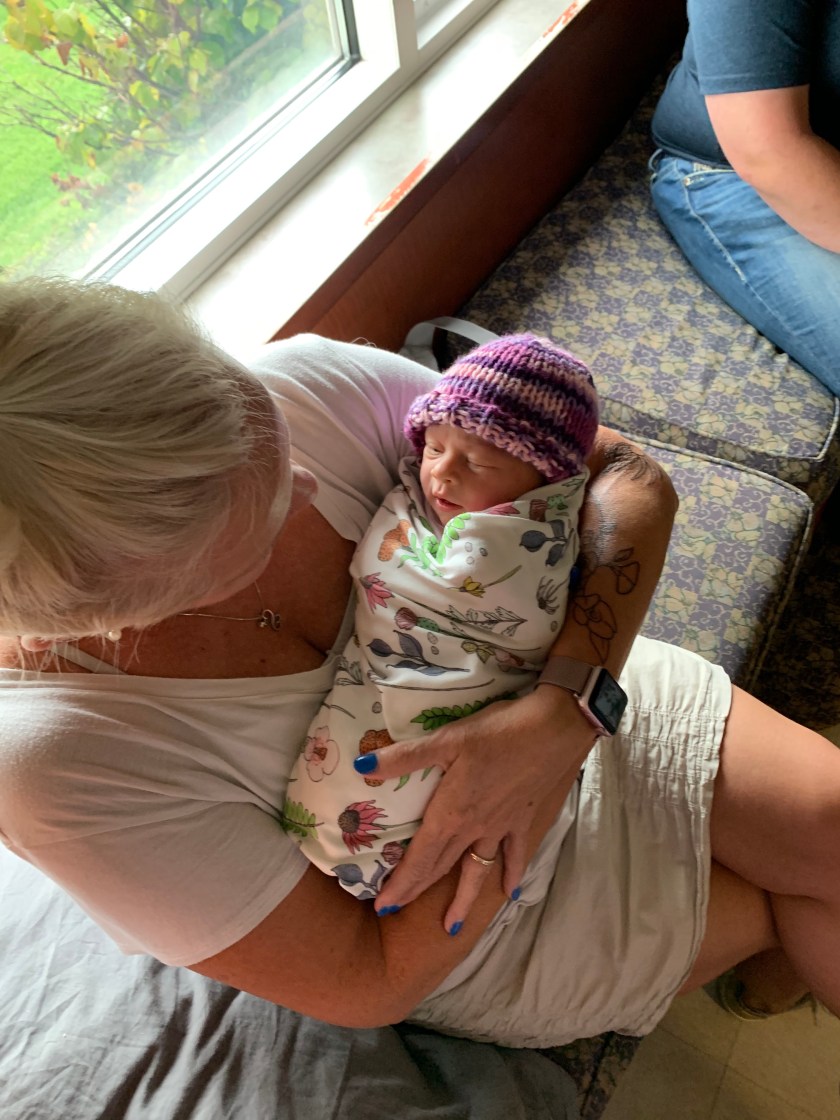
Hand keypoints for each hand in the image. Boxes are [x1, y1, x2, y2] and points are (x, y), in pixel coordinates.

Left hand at [364, 684, 596, 929]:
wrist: (552, 731)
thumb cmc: (496, 733)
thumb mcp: (446, 739)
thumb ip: (405, 757)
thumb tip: (362, 766)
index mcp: (451, 814)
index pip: (419, 858)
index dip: (400, 884)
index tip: (383, 907)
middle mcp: (474, 828)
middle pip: (441, 867)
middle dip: (417, 891)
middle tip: (396, 912)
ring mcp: (501, 827)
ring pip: (477, 870)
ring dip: (463, 899)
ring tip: (452, 927)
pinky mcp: (523, 819)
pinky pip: (516, 854)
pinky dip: (512, 873)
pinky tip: (511, 892)